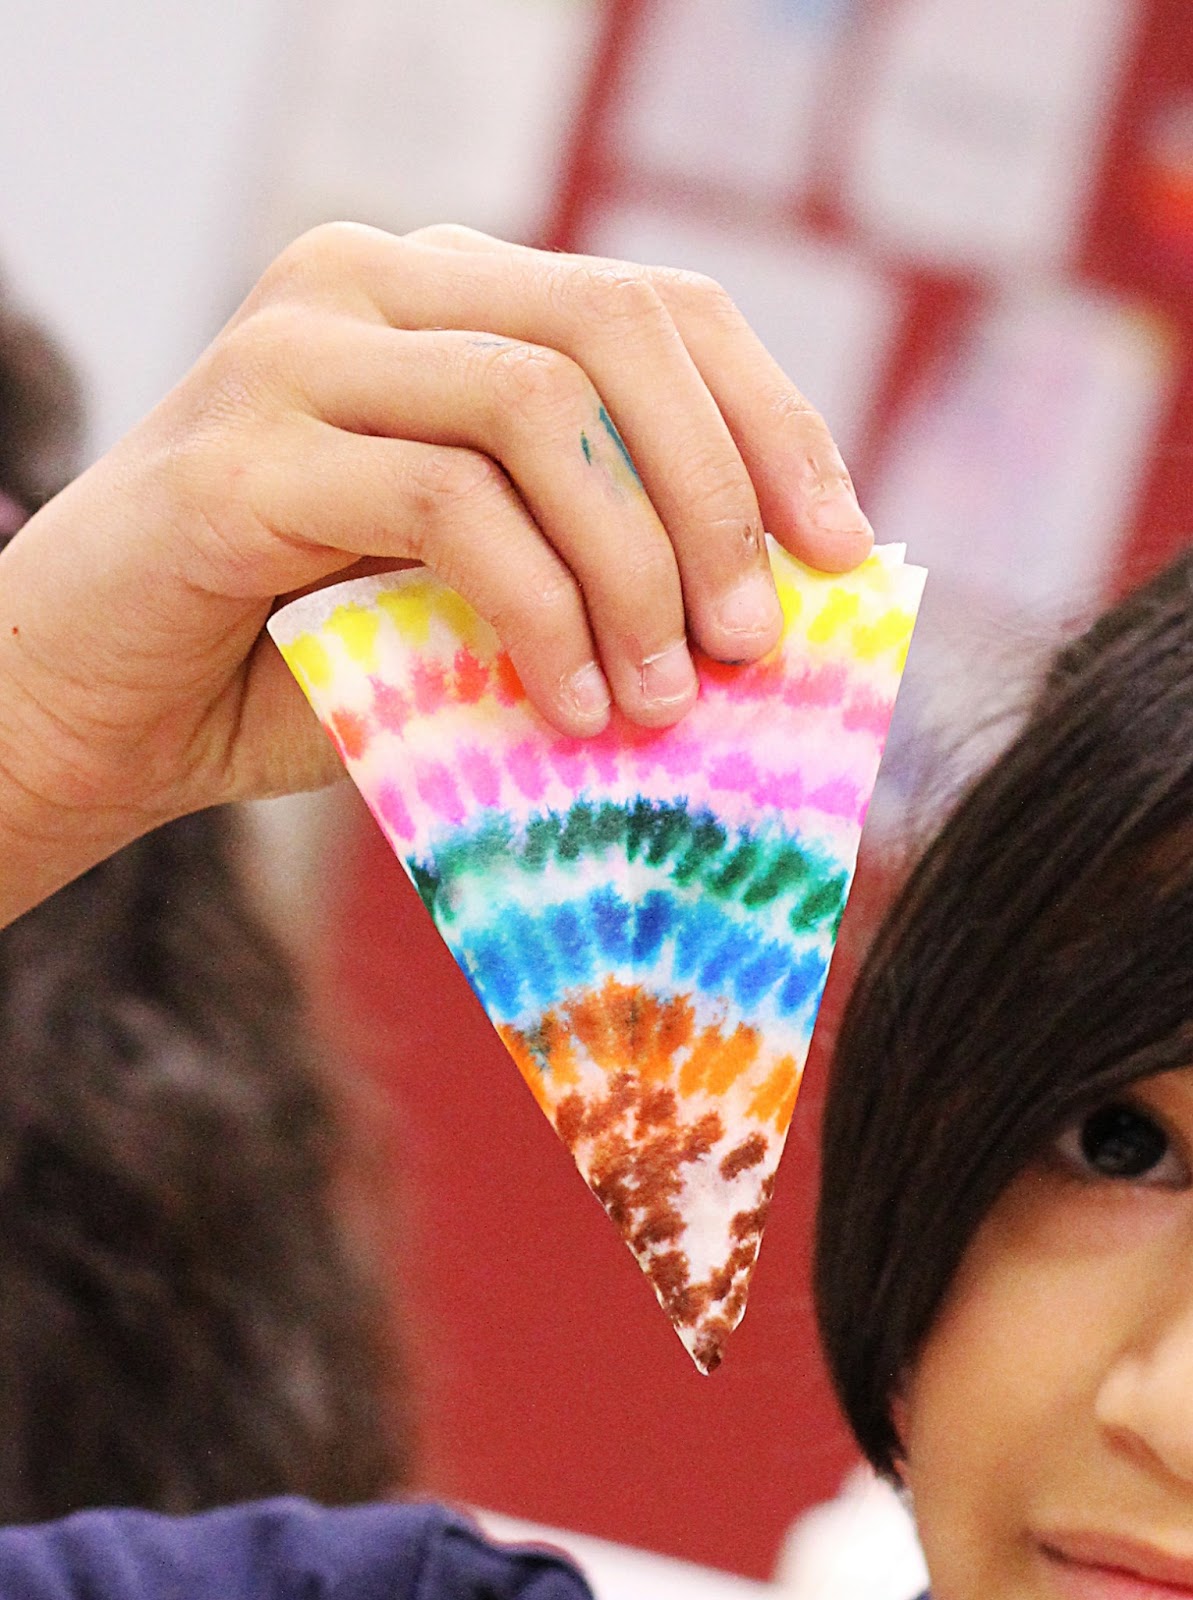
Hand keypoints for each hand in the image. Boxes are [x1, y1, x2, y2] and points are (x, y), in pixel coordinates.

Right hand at [0, 222, 871, 915]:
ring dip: (634, 564)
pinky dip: (536, 610)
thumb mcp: (477, 595)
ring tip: (665, 698)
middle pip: (614, 327)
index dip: (768, 418)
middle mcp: (369, 286)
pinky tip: (567, 708)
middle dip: (720, 489)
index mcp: (441, 297)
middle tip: (758, 635)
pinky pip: (444, 502)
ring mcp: (294, 351)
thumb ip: (586, 563)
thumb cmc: (295, 654)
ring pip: (537, 407)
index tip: (842, 546)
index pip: (651, 306)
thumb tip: (769, 604)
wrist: (96, 703)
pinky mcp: (239, 453)